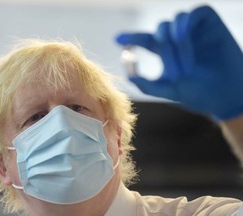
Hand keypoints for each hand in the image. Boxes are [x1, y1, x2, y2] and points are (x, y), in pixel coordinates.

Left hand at [116, 5, 242, 119]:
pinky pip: (191, 15)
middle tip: (178, 74)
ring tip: (187, 66)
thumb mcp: (169, 90)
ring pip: (172, 24)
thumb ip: (148, 85)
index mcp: (166, 53)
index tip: (117, 39)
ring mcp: (192, 30)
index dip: (131, 38)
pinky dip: (185, 27)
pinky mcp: (208, 22)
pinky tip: (185, 41)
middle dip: (165, 53)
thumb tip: (129, 76)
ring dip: (176, 45)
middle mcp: (176, 39)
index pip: (145, 41)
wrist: (227, 95)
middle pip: (159, 33)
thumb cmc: (199, 94)